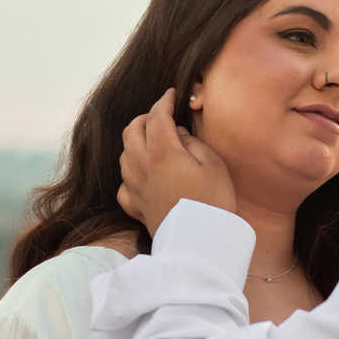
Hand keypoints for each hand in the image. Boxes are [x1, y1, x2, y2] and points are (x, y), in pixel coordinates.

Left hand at [117, 89, 235, 235]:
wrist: (199, 244)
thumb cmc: (213, 202)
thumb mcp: (214, 164)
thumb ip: (193, 143)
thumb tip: (178, 134)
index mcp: (161, 151)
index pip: (157, 116)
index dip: (164, 101)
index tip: (171, 93)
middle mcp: (141, 166)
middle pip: (131, 130)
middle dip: (144, 117)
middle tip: (160, 115)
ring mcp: (135, 187)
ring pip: (124, 154)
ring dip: (135, 142)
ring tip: (151, 142)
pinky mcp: (135, 207)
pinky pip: (124, 184)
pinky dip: (130, 174)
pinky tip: (142, 176)